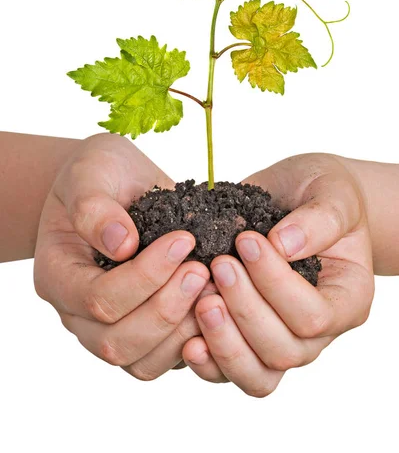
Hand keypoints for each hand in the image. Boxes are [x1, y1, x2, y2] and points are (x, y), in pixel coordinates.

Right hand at [34, 133, 209, 379]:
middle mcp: (78, 313)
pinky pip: (166, 360)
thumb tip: (122, 244)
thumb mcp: (91, 172)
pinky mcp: (143, 333)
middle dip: (167, 308)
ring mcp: (110, 328)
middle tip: (203, 270)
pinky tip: (217, 304)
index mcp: (58, 275)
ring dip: (184, 330)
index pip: (97, 299)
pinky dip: (195, 340)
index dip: (144, 276)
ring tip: (214, 287)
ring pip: (143, 362)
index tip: (183, 240)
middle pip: (117, 341)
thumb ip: (95, 206)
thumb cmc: (99, 174)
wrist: (115, 184)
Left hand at [181, 153, 373, 396]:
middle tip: (219, 265)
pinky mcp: (246, 340)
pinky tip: (187, 338)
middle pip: (282, 350)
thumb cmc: (320, 193)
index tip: (246, 241)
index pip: (313, 315)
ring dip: (224, 342)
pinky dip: (207, 362)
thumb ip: (319, 219)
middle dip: (244, 310)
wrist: (297, 196)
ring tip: (201, 301)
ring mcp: (281, 340)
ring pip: (257, 375)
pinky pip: (228, 372)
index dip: (275, 283)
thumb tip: (283, 245)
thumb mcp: (332, 193)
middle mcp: (318, 332)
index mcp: (347, 298)